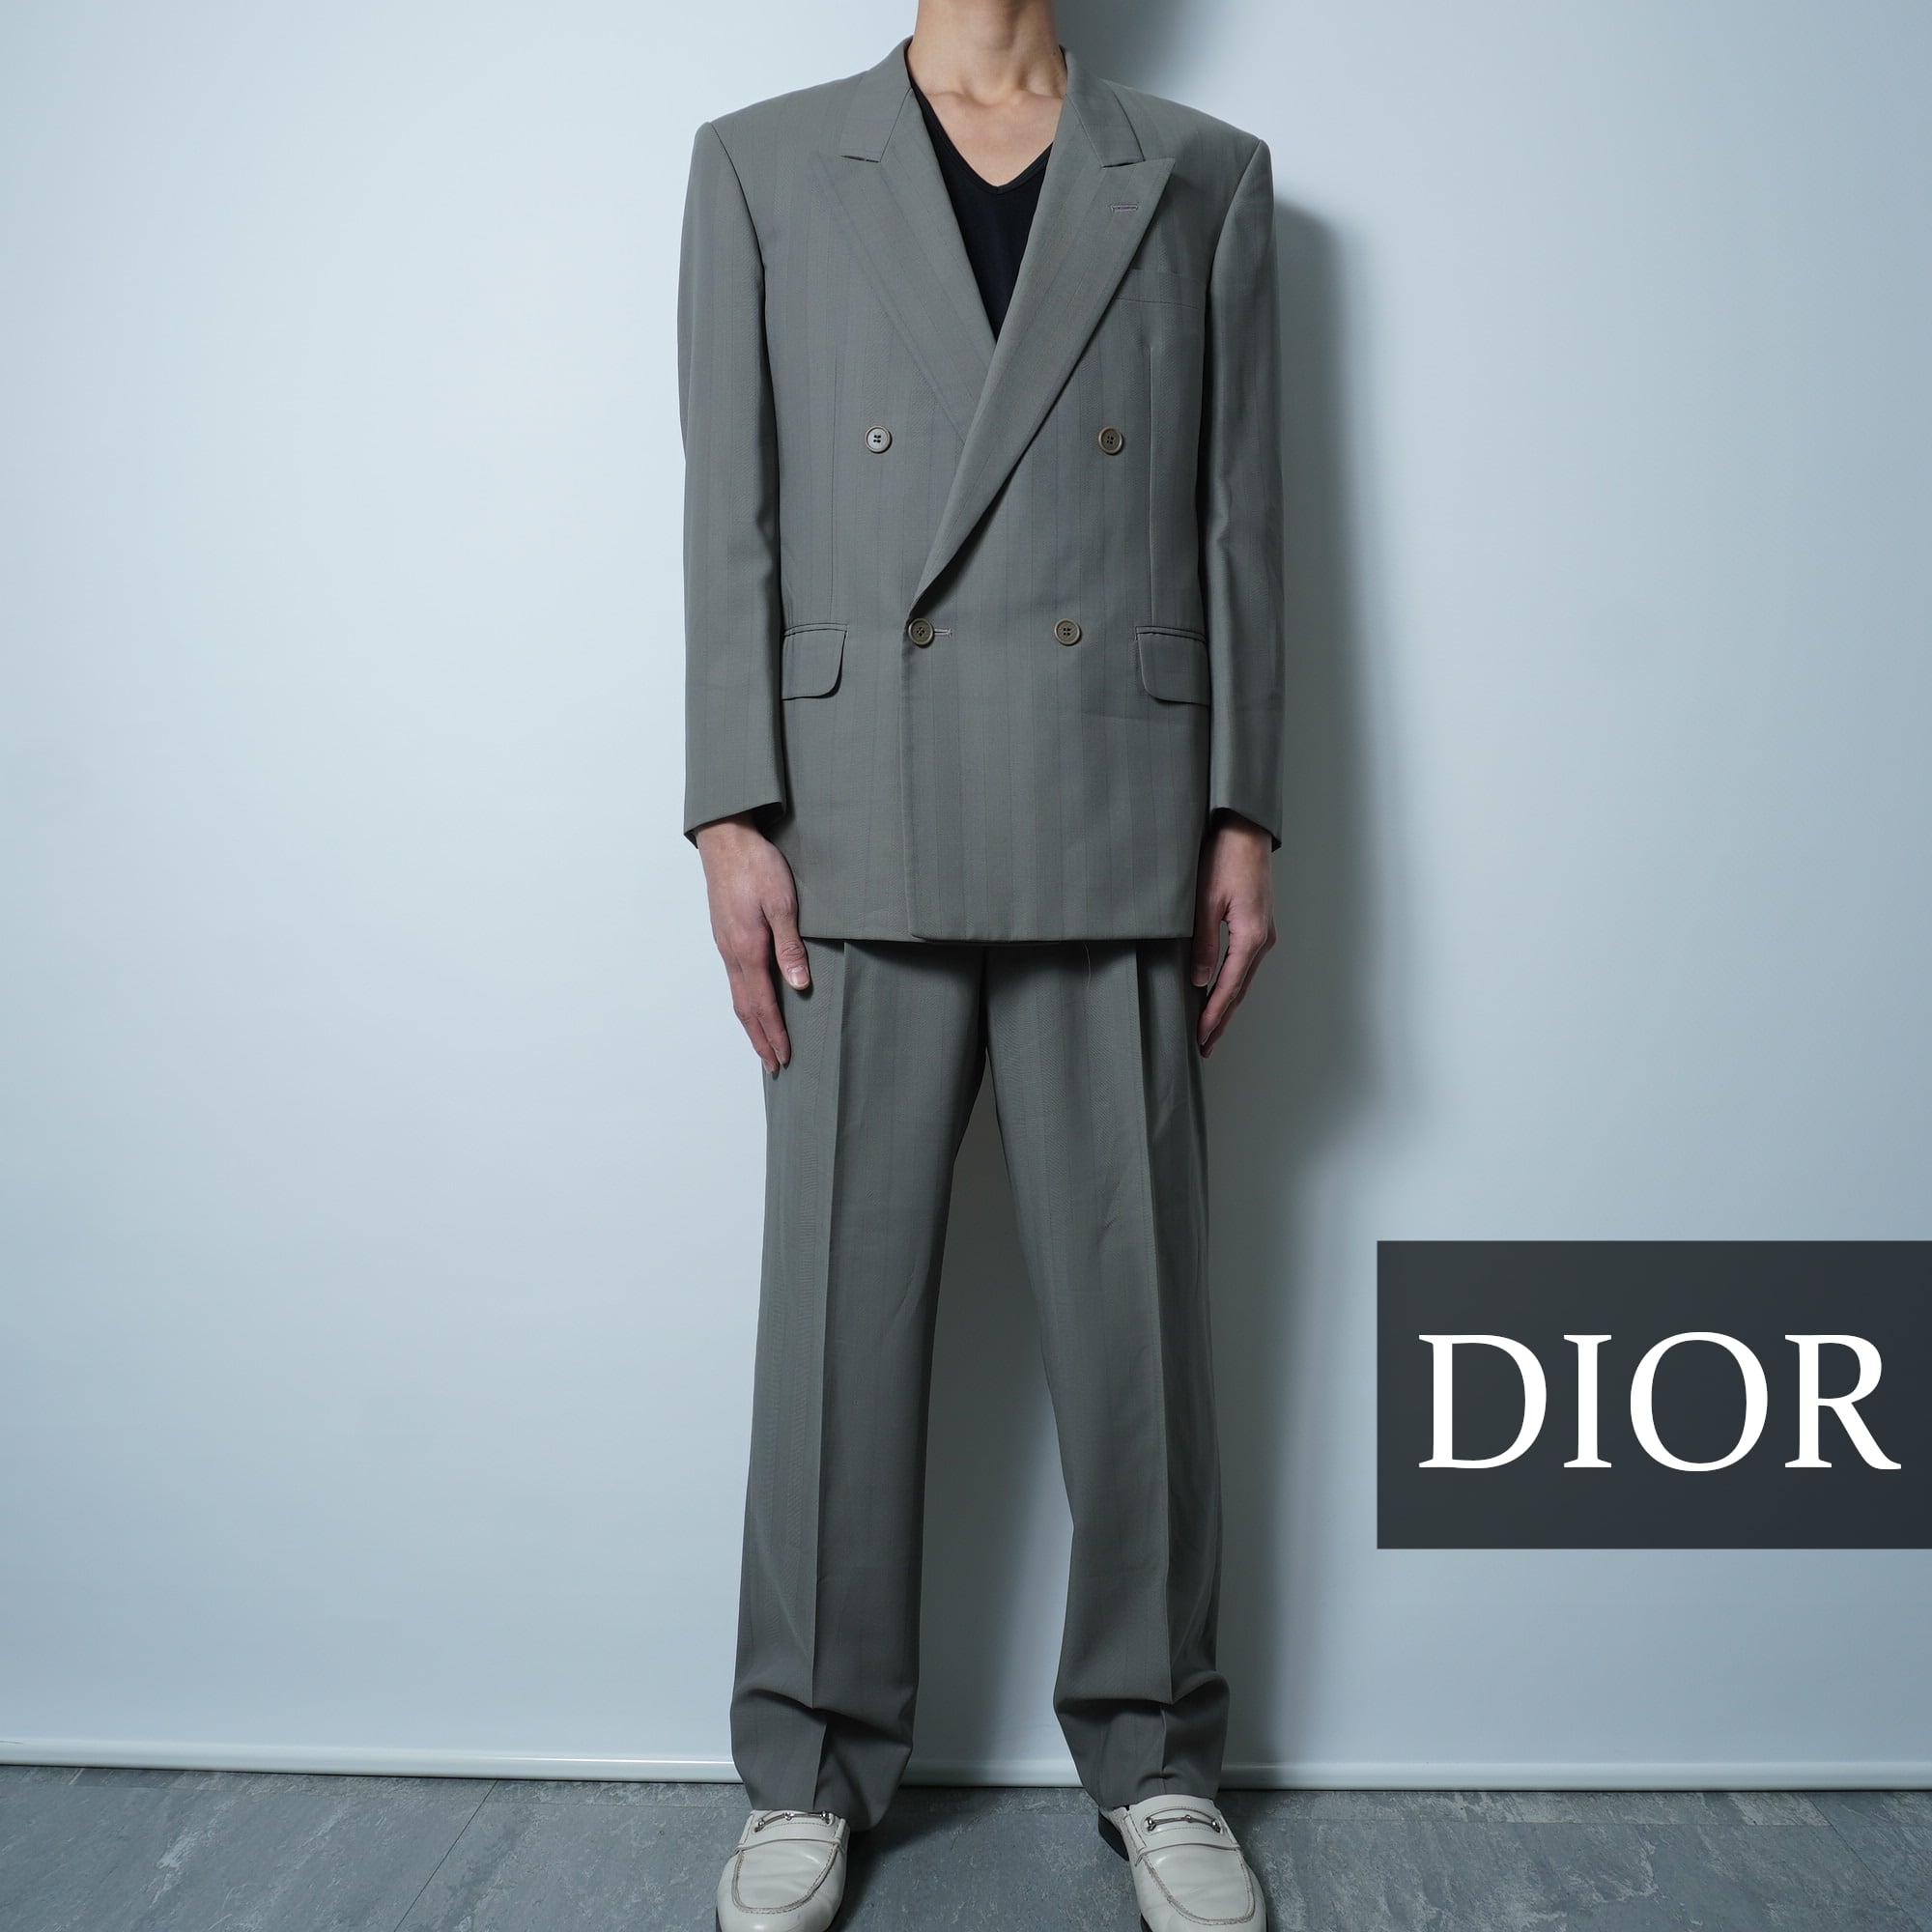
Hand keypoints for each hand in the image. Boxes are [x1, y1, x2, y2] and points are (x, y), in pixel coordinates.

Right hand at [694, 813, 809, 1072]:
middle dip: (760, 1038)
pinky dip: (744, 1001)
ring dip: (750, 1023)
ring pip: (737, 995)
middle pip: (745, 1008)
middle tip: (773, 1065)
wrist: (726, 839)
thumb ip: (790, 945)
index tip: (783, 1057)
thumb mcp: (782, 903)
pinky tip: (751, 1002)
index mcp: (747, 949)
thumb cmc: (757, 866)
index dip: (774, 1033)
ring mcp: (725, 944)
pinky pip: (734, 978)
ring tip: (762, 1043)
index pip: (762, 1004)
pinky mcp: (725, 935)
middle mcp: (732, 953)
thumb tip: (798, 985)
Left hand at [1191, 812, 1276, 1056]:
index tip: (1201, 1038)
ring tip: (1211, 1029)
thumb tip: (1199, 981)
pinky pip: (1245, 964)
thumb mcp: (1205, 902)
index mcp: (1251, 936)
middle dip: (1222, 1020)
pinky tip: (1221, 992)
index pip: (1229, 987)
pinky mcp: (1258, 924)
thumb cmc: (1225, 858)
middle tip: (1206, 1047)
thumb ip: (1204, 943)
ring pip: (1243, 979)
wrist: (1245, 830)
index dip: (1214, 1015)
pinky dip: (1232, 983)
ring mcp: (1264, 932)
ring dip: (1227, 1005)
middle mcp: (1263, 939)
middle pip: (1240, 990)